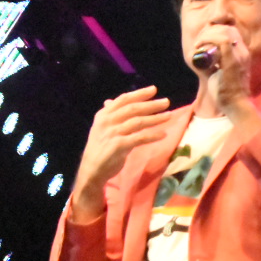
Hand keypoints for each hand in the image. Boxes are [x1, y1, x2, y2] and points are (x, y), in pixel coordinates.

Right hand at [70, 86, 171, 219]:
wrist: (91, 170)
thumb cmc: (100, 148)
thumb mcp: (102, 128)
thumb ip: (111, 116)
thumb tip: (111, 101)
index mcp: (103, 115)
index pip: (123, 99)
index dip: (139, 94)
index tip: (153, 90)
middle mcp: (107, 121)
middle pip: (133, 108)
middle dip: (151, 104)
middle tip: (166, 102)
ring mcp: (113, 133)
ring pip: (138, 121)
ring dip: (155, 118)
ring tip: (169, 116)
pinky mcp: (119, 145)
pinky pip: (140, 138)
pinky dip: (153, 135)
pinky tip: (163, 134)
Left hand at [191, 26, 253, 117]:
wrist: (235, 105)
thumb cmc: (226, 92)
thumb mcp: (221, 72)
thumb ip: (216, 61)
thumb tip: (200, 54)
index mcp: (242, 53)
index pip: (231, 31)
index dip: (215, 30)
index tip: (202, 40)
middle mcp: (243, 52)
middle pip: (228, 28)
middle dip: (209, 30)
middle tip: (198, 42)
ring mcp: (239, 56)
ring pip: (225, 32)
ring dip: (207, 34)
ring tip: (198, 44)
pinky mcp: (233, 62)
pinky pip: (223, 41)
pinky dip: (208, 40)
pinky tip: (199, 47)